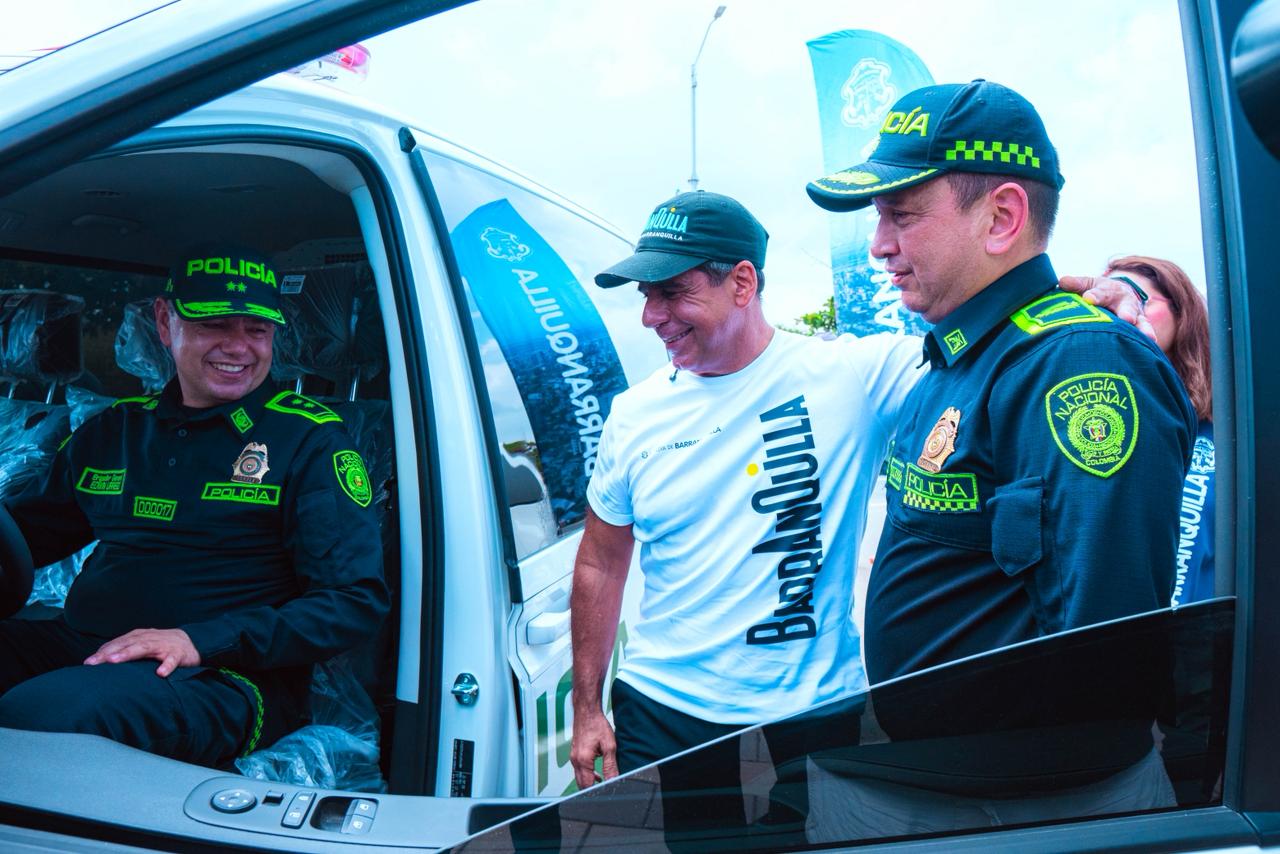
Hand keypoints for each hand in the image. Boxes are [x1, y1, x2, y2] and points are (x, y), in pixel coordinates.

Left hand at [85, 627, 200, 676]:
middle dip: (109, 652)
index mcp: (139, 636)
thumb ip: (125, 650)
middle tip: (94, 662)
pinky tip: (160, 673)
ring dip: (129, 653)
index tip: (88, 663)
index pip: (118, 643)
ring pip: (145, 648)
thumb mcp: (142, 644)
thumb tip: (101, 660)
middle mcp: (149, 638)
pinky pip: (172, 660)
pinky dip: (167, 666)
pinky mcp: (178, 654)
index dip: (103, 652)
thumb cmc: (161, 645)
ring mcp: (163, 645)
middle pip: (127, 644)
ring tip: (115, 660)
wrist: (192, 641)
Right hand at [570, 708, 618, 789]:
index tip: (606, 793)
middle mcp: (575, 761)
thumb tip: (613, 780)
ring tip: (603, 783)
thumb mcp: (609, 746)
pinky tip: (597, 774)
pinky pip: (579, 770)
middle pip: (582, 784)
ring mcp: (573, 758)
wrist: (586, 711)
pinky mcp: (575, 754)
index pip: (588, 786)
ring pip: (580, 778)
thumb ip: (610, 766)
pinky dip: (587, 775)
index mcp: (583, 761)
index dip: (596, 792)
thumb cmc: (596, 725)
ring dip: (590, 782)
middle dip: (592, 790)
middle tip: (605, 791)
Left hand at [1058, 275, 1156, 343]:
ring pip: (1141, 321)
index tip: (1088, 298)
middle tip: (1126, 318)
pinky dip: (1148, 339)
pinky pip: (1146, 333)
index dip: (1096, 295)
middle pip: (1126, 307)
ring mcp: (1135, 315)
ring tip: (1148, 337)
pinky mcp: (1141, 327)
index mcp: (1109, 290)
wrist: (1120, 294)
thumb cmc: (1097, 292)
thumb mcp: (1088, 284)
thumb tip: (1063, 281)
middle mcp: (1125, 302)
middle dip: (1126, 312)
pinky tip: (1151, 346)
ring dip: (1143, 329)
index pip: (1101, 292)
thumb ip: (1076, 284)